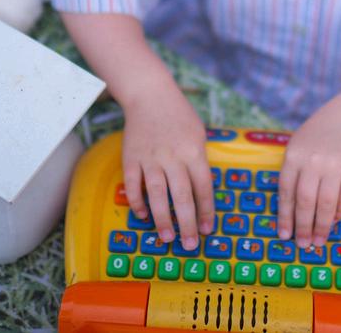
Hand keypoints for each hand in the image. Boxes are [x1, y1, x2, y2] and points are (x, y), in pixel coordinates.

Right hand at [121, 98, 213, 250]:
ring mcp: (150, 158)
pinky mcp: (131, 158)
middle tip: (190, 245)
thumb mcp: (199, 135)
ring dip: (162, 219)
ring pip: (157, 194)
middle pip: (182, 196)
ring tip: (167, 238)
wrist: (150, 96)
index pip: (203, 187)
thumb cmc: (179, 117)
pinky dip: (138, 203)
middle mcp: (173, 157)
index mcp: (194, 151)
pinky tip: (143, 217)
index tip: (208, 230)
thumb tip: (202, 193)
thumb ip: (200, 162)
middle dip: (188, 224)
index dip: (207, 211)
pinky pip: (134, 185)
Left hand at [277, 98, 340, 248]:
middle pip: (305, 201)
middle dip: (303, 226)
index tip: (284, 234)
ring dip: (322, 226)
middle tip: (303, 244)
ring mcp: (335, 165)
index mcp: (294, 155)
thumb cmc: (318, 136)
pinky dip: (338, 213)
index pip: (286, 192)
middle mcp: (313, 161)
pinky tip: (333, 221)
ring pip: (326, 203)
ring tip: (319, 240)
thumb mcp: (297, 147)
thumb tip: (289, 212)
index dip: (285, 217)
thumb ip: (292, 173)